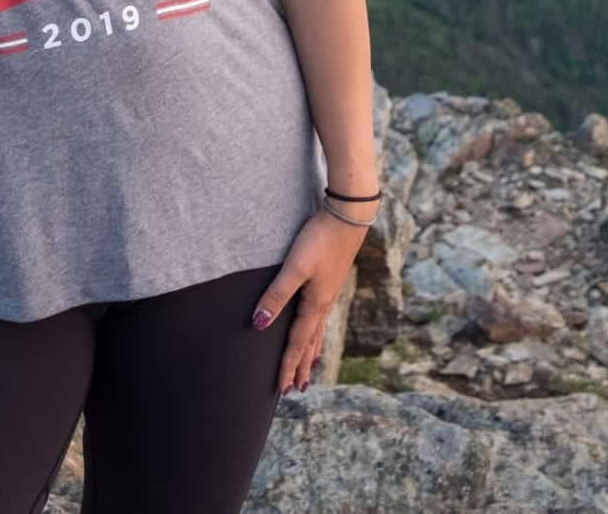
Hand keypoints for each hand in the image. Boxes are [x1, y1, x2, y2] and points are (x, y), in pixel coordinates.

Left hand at [250, 206, 371, 397]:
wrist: (348, 217)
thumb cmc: (319, 239)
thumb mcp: (295, 267)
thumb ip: (277, 294)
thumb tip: (260, 324)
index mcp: (315, 305)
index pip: (297, 344)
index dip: (287, 366)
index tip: (281, 390)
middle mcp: (324, 304)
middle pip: (310, 343)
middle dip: (301, 366)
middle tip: (296, 389)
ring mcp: (329, 293)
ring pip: (318, 332)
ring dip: (311, 352)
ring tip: (310, 368)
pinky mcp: (330, 282)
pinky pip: (321, 317)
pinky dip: (317, 332)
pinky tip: (317, 326)